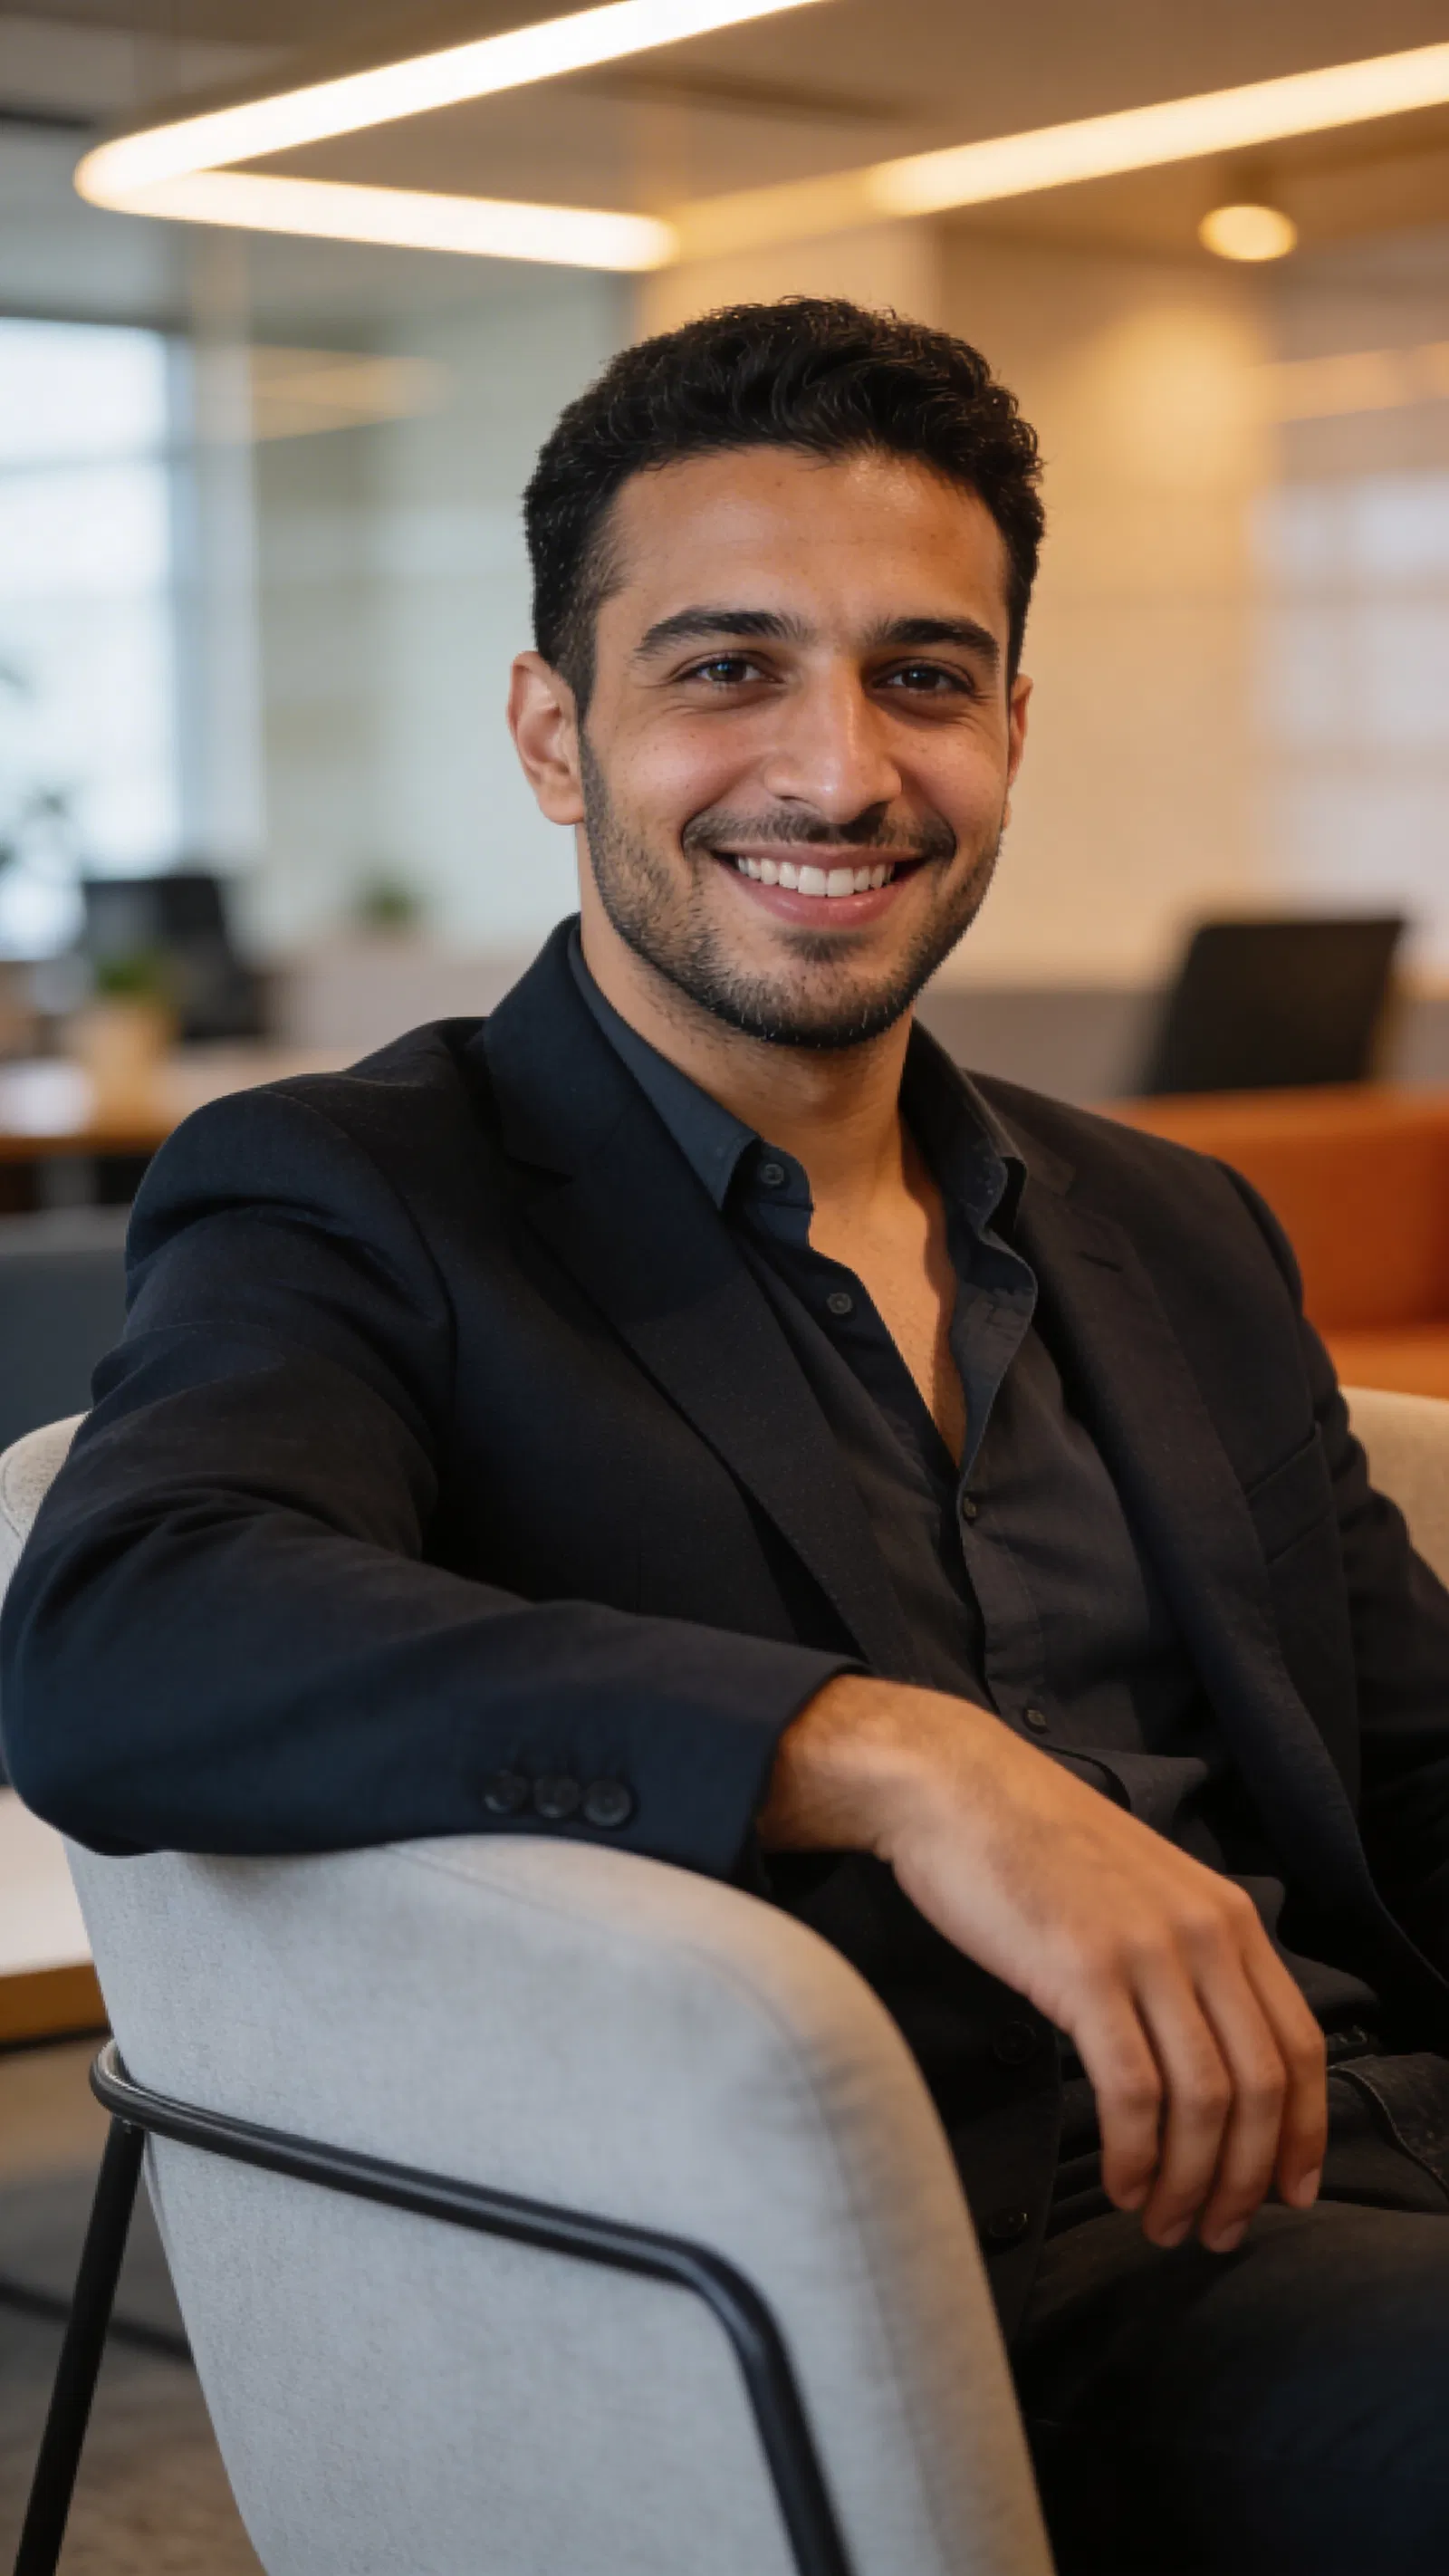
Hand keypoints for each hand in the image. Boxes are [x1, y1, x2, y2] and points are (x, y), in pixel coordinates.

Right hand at [760, 1674, 1326, 2252]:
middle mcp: (1204, 1931)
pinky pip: (1133, 2091)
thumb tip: (1208, 2059)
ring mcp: (1146, 1949)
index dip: (1303, 2132)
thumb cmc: (1033, 1849)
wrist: (953, 1788)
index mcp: (1228, 1914)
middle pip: (1260, 2086)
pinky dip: (1136, 2155)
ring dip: (1190, 2182)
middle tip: (1215, 2231)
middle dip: (1246, 2178)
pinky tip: (1122, 2182)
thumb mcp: (1141, 1892)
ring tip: (1164, 2222)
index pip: (1300, 2044)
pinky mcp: (1084, 1969)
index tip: (1288, 2192)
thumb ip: (1186, 1959)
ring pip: (1204, 2100)